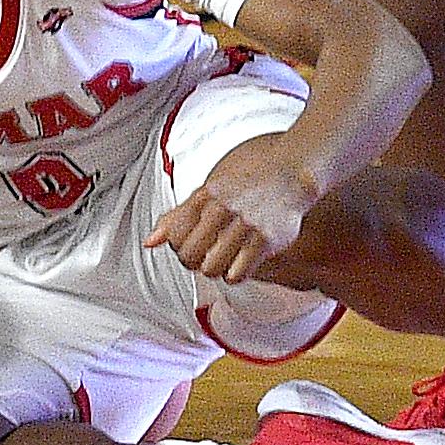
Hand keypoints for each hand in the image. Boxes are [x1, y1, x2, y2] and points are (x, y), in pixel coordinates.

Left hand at [145, 130, 319, 282]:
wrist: (294, 169)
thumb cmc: (252, 174)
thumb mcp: (211, 186)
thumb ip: (180, 214)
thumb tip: (150, 242)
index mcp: (205, 194)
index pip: (172, 233)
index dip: (177, 244)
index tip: (188, 242)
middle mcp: (222, 208)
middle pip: (189, 255)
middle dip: (193, 261)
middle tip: (204, 255)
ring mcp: (245, 224)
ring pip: (211, 268)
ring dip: (215, 269)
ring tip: (223, 258)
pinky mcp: (265, 240)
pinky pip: (237, 274)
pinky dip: (235, 275)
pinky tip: (239, 262)